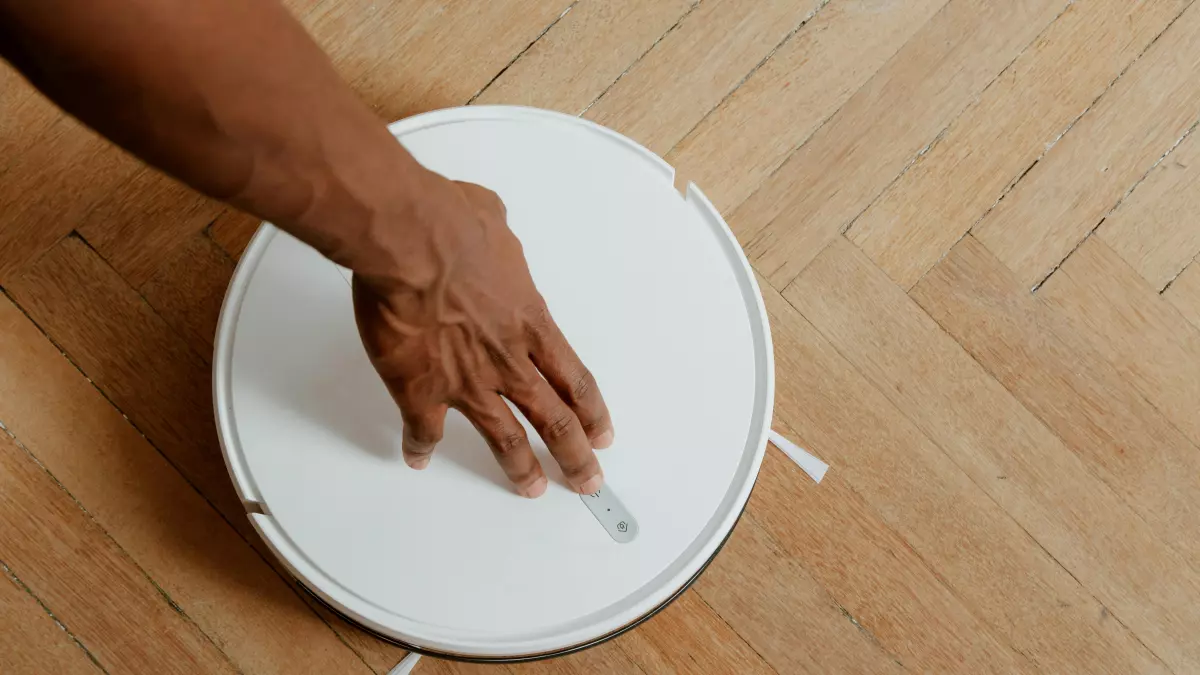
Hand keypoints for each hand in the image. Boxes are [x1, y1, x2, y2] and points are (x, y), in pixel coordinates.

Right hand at [351, 174, 613, 497]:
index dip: (592, 412)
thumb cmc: (450, 224)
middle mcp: (508, 360)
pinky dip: (420, 447)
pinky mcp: (421, 390)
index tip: (602, 433)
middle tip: (587, 480)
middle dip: (576, 456)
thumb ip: (497, 242)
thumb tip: (487, 225)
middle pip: (556, 421)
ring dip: (521, 469)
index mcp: (531, 322)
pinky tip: (418, 458)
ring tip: (532, 489)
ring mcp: (467, 381)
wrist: (408, 240)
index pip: (576, 380)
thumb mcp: (492, 222)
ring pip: (506, 440)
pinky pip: (424, 431)